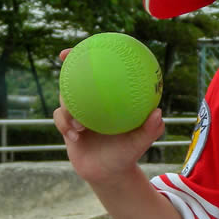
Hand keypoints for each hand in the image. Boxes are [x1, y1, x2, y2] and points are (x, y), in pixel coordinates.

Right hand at [53, 48, 165, 184]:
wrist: (108, 174)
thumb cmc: (126, 155)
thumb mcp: (140, 143)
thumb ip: (150, 129)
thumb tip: (158, 112)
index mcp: (109, 100)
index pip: (102, 73)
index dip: (95, 56)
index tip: (93, 44)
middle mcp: (92, 102)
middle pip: (77, 77)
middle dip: (69, 64)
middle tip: (65, 55)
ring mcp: (78, 113)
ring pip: (65, 99)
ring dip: (69, 107)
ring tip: (81, 123)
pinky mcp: (66, 126)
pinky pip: (60, 120)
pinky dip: (65, 125)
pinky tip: (76, 135)